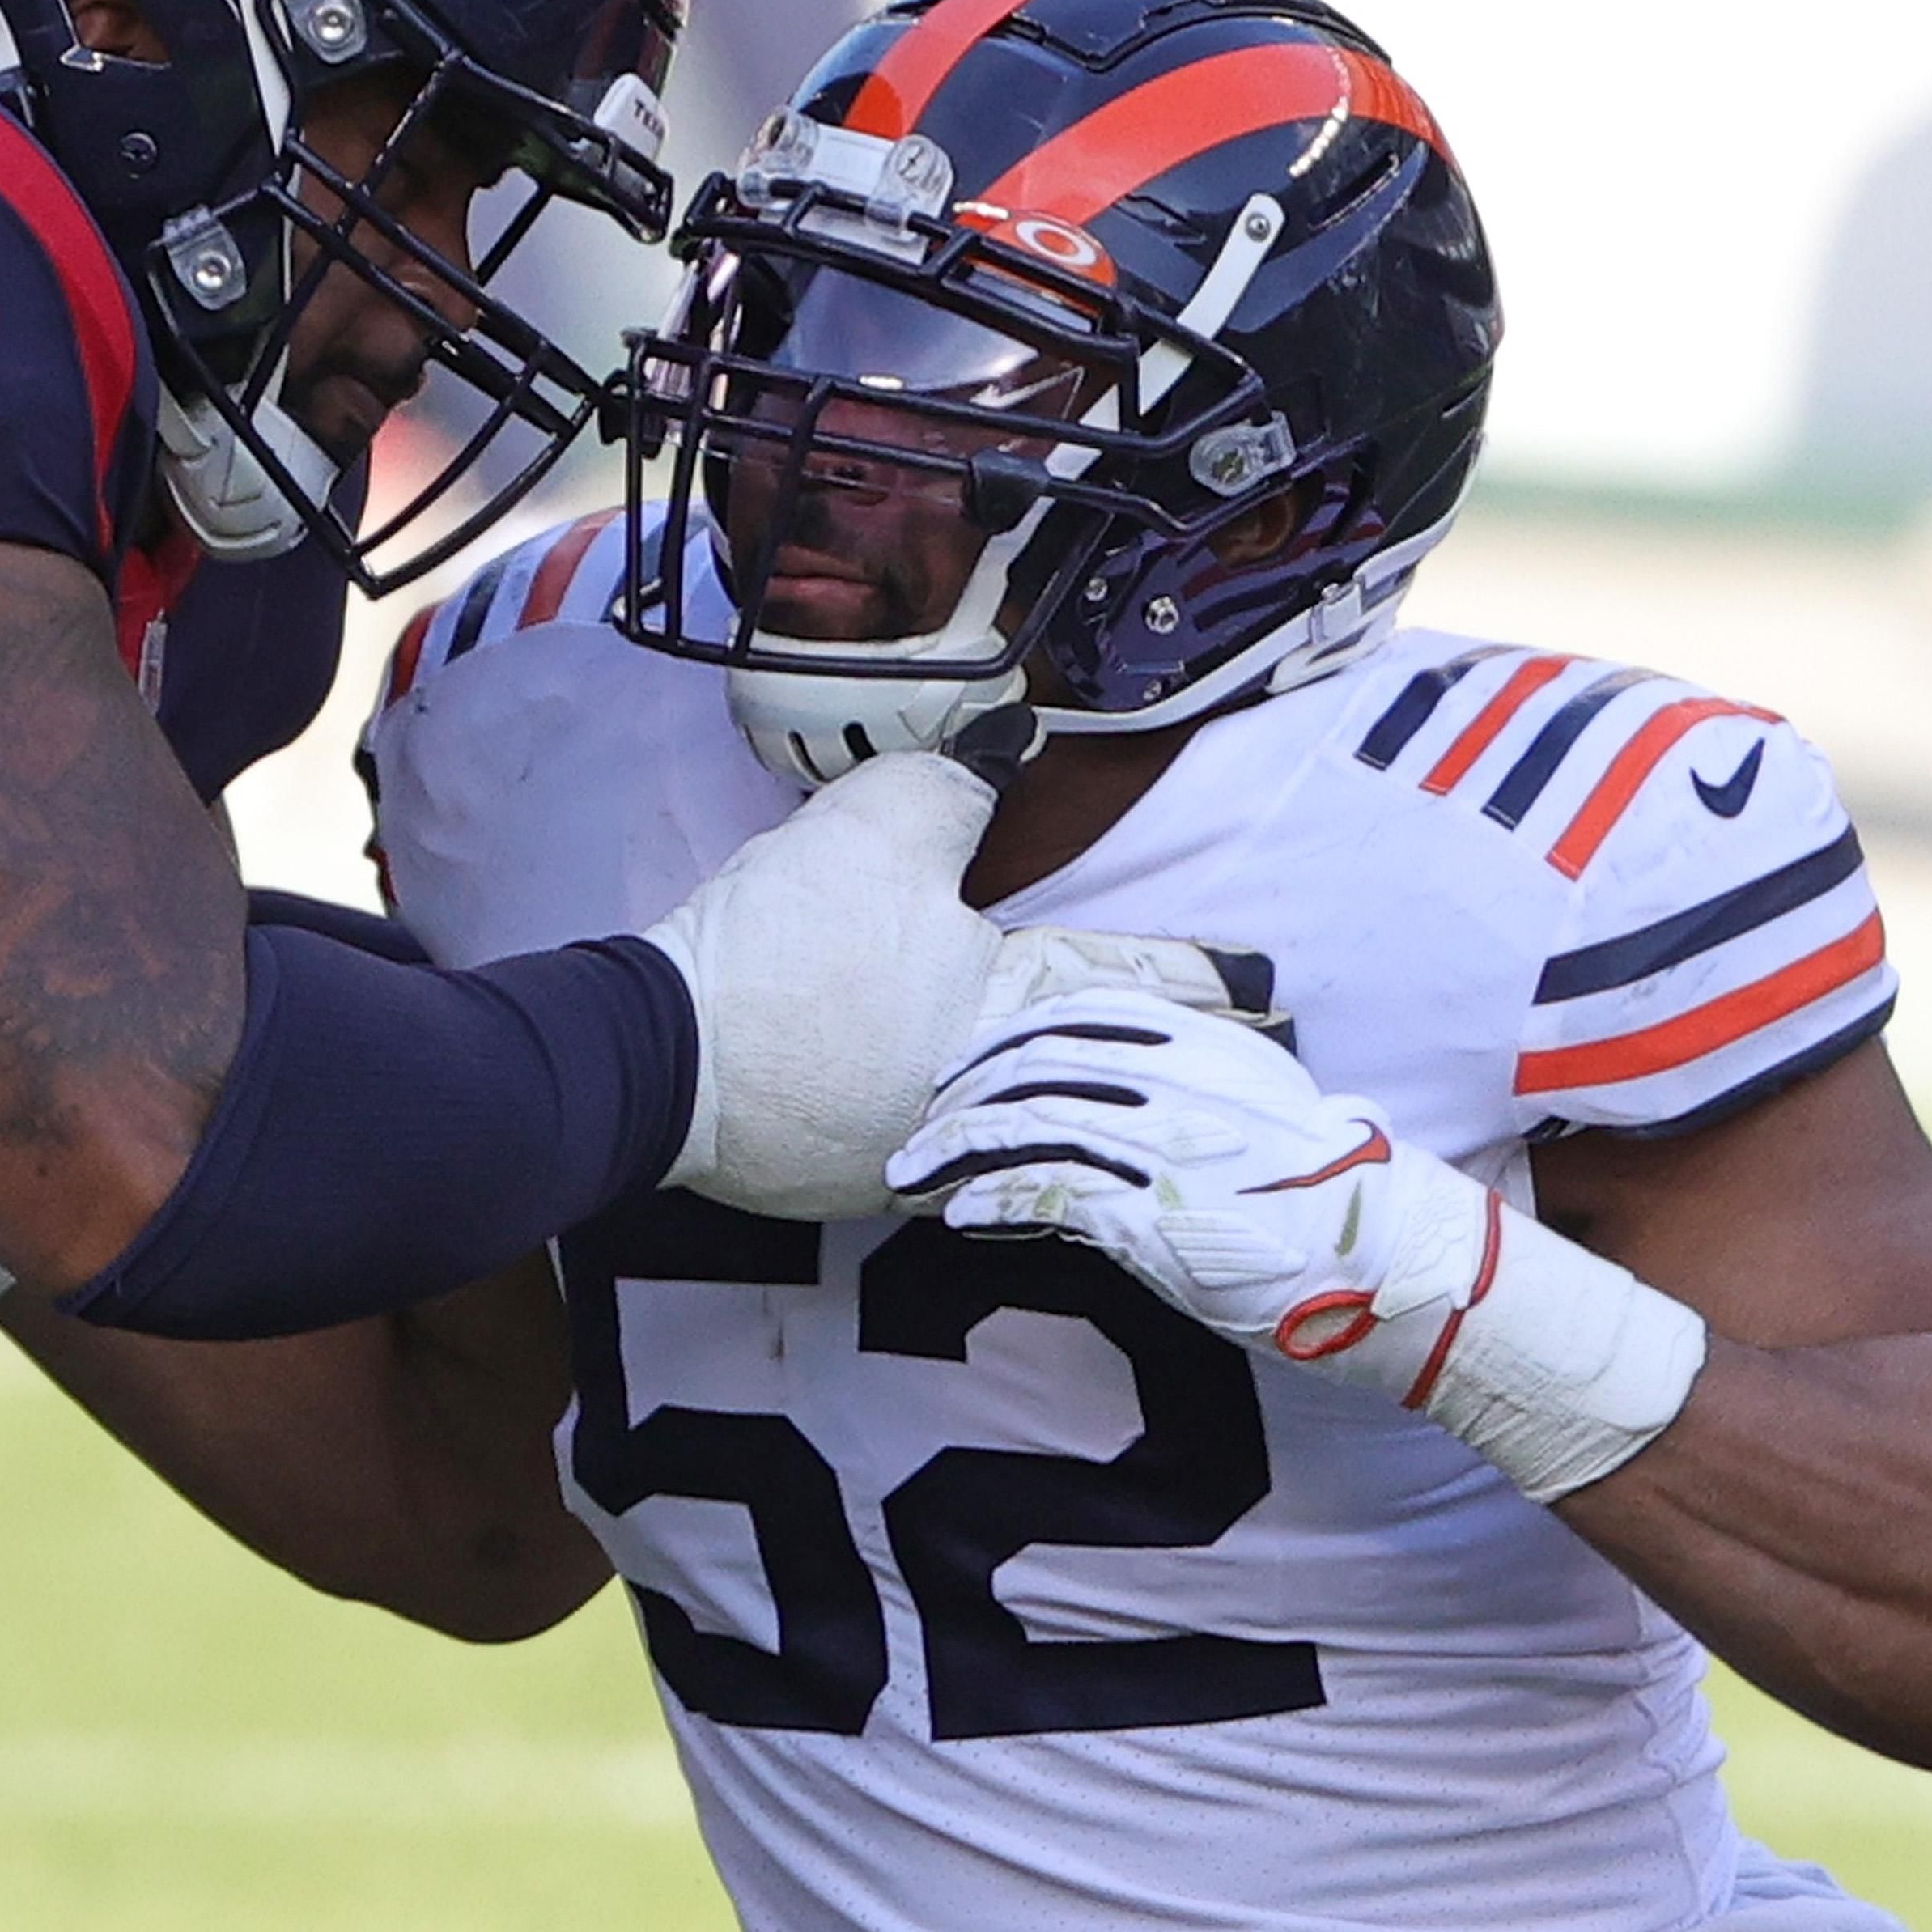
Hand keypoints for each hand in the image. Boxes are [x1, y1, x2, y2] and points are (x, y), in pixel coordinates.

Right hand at [637, 757, 1271, 1220]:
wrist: (660, 1057)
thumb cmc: (787, 945)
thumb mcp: (873, 832)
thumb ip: (955, 787)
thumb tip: (1006, 752)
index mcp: (1014, 1011)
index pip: (1131, 981)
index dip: (1203, 971)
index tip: (1271, 985)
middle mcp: (993, 1100)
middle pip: (1096, 1076)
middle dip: (1164, 1068)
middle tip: (1231, 1064)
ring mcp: (929, 1156)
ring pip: (1024, 1122)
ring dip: (1074, 1110)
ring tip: (1109, 1092)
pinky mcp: (857, 1179)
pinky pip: (941, 1147)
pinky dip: (972, 1128)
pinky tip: (967, 1114)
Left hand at [892, 992, 1705, 1501]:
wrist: (1405, 1268)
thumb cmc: (1336, 1198)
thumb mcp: (1269, 1109)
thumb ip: (1200, 1085)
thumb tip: (1133, 1085)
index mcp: (1210, 1045)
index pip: (1078, 1012)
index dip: (1004, 1033)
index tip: (965, 1061)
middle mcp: (1180, 1084)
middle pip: (1033, 1063)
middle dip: (961, 1090)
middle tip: (918, 1120)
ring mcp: (1165, 1152)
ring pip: (1026, 1126)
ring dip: (954, 1149)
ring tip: (910, 1173)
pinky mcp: (1155, 1223)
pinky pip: (1047, 1198)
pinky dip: (990, 1202)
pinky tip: (958, 1215)